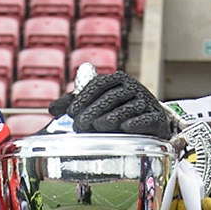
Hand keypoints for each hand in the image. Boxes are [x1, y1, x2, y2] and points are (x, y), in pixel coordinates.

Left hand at [52, 71, 179, 136]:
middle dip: (94, 110)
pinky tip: (125, 128)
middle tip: (79, 125)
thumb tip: (52, 108)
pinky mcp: (158, 119)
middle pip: (113, 96)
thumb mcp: (97, 106)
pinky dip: (136, 123)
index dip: (84, 97)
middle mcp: (134, 88)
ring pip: (129, 107)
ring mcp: (147, 102)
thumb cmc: (118, 113)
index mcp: (117, 80)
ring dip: (113, 116)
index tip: (70, 112)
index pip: (99, 84)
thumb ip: (76, 104)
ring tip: (98, 127)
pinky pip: (148, 119)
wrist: (150, 125)